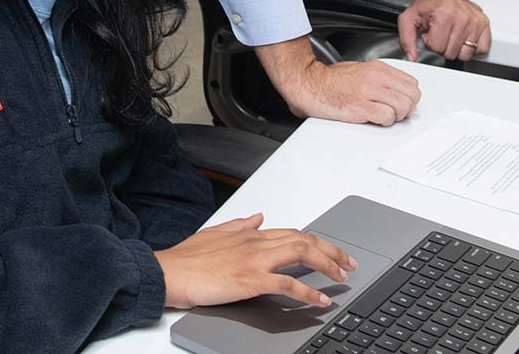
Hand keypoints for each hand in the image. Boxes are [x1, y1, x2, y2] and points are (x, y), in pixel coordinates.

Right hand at [155, 213, 356, 308]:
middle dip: (332, 251)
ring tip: (342, 278)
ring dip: (327, 265)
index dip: (317, 241)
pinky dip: (308, 292)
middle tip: (349, 264)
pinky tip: (320, 301)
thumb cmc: (187, 258)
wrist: (169, 272)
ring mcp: (255, 260)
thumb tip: (258, 217)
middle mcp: (256, 242)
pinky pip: (287, 284)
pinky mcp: (250, 280)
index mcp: (250, 234)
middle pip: (304, 240)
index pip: (293, 233)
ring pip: (301, 254)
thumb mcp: (216, 233)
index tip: (332, 251)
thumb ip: (240, 225)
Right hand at [255, 38, 420, 125]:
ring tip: (384, 116)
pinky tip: (374, 119)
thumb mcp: (361, 70)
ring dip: (397, 116)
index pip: (412, 83)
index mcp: (378, 68)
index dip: (409, 96)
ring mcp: (369, 92)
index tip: (400, 102)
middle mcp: (376, 78)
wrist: (310, 84)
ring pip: (403, 106)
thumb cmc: (331, 80)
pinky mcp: (361, 107)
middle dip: (407, 107)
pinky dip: (384, 122)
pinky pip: (388, 117)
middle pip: (412, 95)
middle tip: (396, 112)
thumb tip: (396, 90)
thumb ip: (380, 78)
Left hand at [398, 0, 490, 61]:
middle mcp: (462, 17)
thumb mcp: (409, 18)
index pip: (437, 48)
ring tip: (451, 34)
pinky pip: (481, 48)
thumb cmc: (428, 5)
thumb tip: (411, 57)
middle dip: (443, 46)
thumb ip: (407, 39)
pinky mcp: (484, 23)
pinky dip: (472, 46)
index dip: (430, 43)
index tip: (431, 33)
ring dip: (457, 47)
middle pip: (451, 53)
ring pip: (466, 54)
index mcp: (443, 15)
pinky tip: (463, 37)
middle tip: (441, 33)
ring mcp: (475, 20)